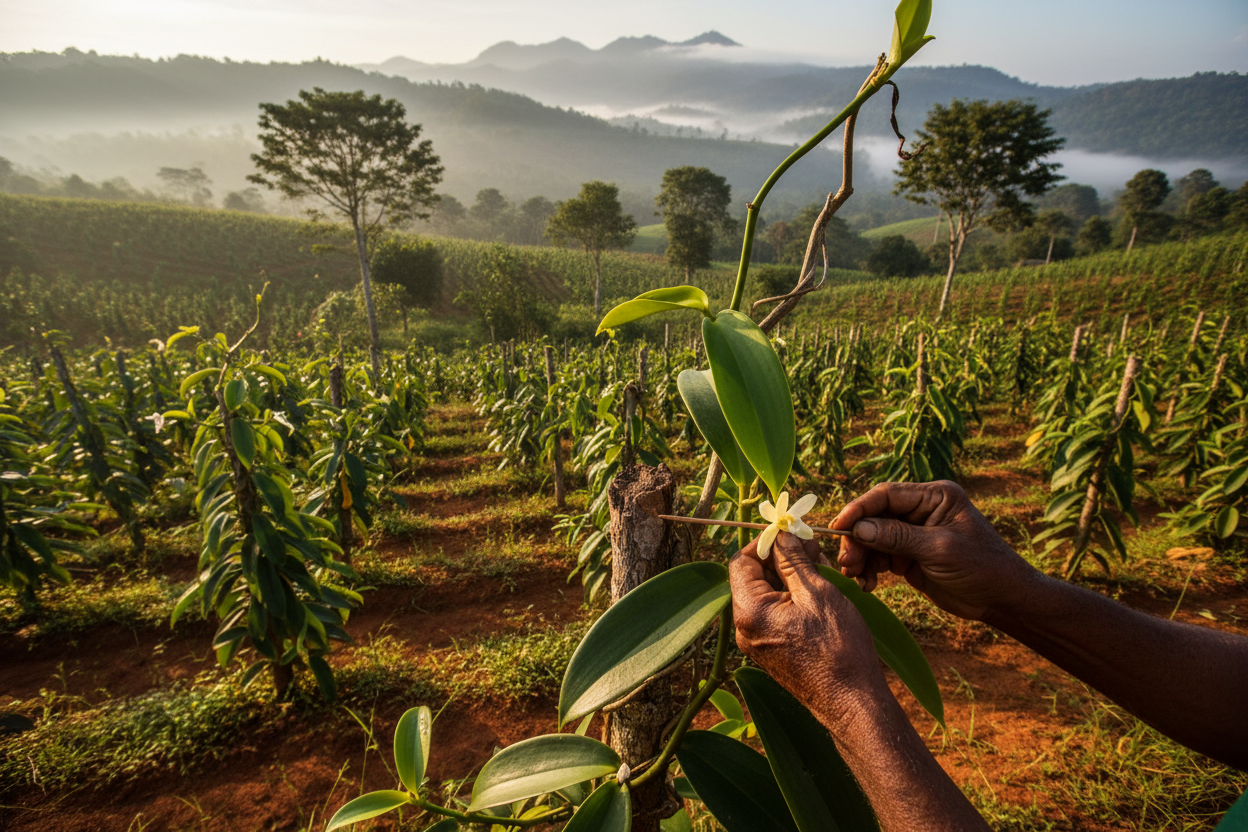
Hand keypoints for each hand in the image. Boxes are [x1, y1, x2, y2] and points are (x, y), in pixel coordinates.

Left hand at [730, 531, 889, 727]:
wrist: (852, 702)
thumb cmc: (838, 649)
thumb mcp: (817, 594)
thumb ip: (793, 561)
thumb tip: (781, 534)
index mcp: (750, 612)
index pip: (741, 562)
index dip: (765, 543)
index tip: (790, 533)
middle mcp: (745, 629)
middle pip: (753, 577)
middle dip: (781, 557)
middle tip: (812, 546)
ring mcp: (757, 642)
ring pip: (767, 594)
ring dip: (790, 575)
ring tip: (821, 565)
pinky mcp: (772, 651)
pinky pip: (775, 613)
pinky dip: (793, 596)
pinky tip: (819, 589)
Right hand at [832, 480, 1037, 621]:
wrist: (1003, 599)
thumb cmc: (982, 567)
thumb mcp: (940, 549)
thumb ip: (898, 537)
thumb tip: (858, 528)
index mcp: (934, 496)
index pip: (886, 495)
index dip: (858, 509)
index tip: (837, 527)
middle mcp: (921, 510)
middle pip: (874, 517)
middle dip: (857, 539)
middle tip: (846, 563)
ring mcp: (913, 533)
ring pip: (872, 539)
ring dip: (860, 557)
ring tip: (855, 577)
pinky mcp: (909, 556)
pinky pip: (879, 557)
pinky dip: (869, 569)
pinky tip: (867, 584)